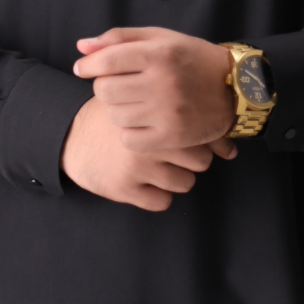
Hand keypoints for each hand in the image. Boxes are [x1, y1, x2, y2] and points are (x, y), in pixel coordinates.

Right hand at [60, 95, 223, 211]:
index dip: (206, 140)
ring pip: (185, 183)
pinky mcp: (124, 190)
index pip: (203, 135)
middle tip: (174, 152)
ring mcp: (137, 168)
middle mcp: (149, 142)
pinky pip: (162, 202)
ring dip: (177, 177)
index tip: (200, 141)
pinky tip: (146, 181)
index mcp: (155, 116)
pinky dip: (158, 195)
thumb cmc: (117, 116)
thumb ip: (185, 114)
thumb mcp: (145, 101)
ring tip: (159, 166)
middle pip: (201, 161)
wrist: (72, 137)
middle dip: (192, 159)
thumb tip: (231, 148)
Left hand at [73, 26, 236, 154]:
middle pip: (105, 90)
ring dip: (118, 110)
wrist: (235, 88)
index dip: (88, 65)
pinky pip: (129, 139)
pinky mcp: (172, 135)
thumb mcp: (161, 38)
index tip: (83, 69)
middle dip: (106, 87)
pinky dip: (130, 133)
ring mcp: (168, 111)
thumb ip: (119, 39)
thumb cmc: (192, 59)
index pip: (106, 61)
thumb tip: (81, 47)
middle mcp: (163, 81)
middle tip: (120, 86)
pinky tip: (142, 122)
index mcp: (159, 53)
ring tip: (134, 103)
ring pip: (115, 115)